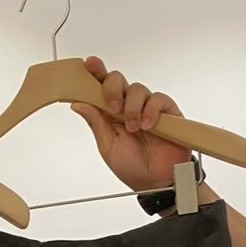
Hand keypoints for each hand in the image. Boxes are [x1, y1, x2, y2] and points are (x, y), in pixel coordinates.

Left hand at [71, 57, 191, 192]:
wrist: (155, 182)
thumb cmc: (131, 166)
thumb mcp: (107, 145)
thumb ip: (96, 122)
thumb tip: (78, 103)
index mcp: (111, 112)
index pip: (102, 87)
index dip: (96, 73)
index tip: (89, 64)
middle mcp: (128, 106)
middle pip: (119, 80)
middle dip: (113, 89)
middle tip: (113, 108)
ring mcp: (148, 107)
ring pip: (138, 89)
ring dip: (131, 107)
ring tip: (133, 127)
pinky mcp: (166, 111)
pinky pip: (158, 99)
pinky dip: (150, 110)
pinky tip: (147, 125)